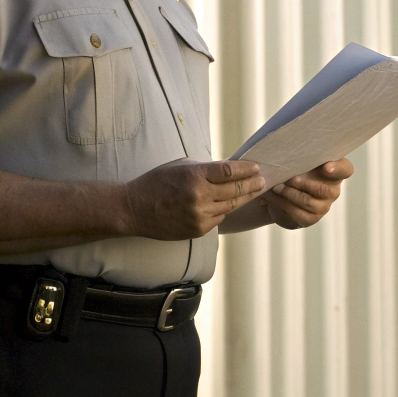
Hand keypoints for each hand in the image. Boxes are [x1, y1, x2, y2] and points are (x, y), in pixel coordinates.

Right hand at [123, 160, 265, 239]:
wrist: (134, 210)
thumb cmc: (156, 183)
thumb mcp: (180, 166)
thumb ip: (205, 168)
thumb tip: (229, 170)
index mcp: (194, 176)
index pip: (229, 171)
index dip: (246, 169)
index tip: (257, 167)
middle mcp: (199, 197)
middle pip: (235, 190)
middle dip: (252, 184)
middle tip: (263, 181)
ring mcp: (199, 215)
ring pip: (230, 206)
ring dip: (243, 198)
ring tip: (254, 192)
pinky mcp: (197, 230)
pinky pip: (218, 218)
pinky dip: (224, 210)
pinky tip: (229, 204)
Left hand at [263, 158, 352, 229]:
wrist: (283, 192)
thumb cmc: (293, 168)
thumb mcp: (299, 159)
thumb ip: (300, 153)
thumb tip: (286, 147)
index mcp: (334, 171)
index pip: (345, 169)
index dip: (337, 169)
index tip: (325, 167)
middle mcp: (333, 189)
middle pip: (324, 189)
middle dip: (304, 184)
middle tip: (289, 179)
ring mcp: (323, 206)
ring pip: (308, 202)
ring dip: (289, 194)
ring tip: (275, 187)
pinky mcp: (310, 218)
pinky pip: (297, 213)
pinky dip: (281, 203)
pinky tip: (271, 196)